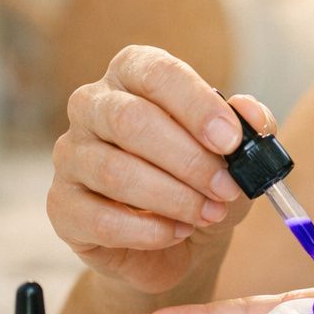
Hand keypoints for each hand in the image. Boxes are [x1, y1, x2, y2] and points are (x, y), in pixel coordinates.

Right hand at [47, 44, 277, 293]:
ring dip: (173, 198)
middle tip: (227, 188)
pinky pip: (100, 219)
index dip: (195, 105)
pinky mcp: (62, 206)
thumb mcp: (237, 153)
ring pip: (115, 172)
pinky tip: (177, 232)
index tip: (231, 140)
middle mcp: (92, 106)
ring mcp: (70, 156)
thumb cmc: (203, 179)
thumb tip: (252, 113)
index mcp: (133, 75)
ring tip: (210, 214)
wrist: (178, 240)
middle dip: (188, 159)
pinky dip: (149, 231)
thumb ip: (251, 127)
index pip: (156, 73)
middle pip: (129, 120)